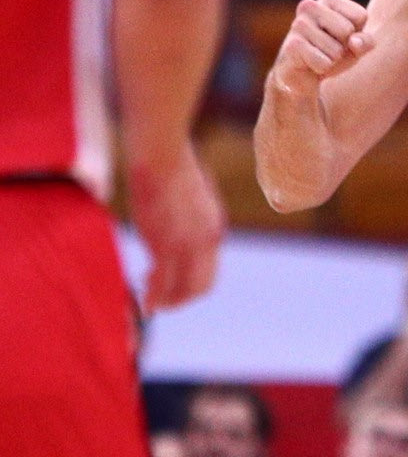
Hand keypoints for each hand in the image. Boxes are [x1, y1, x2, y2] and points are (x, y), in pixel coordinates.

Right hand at [129, 144, 225, 313]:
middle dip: (180, 300)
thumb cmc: (170, 168)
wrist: (160, 155)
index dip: (191, 286)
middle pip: (200, 287)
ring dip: (164, 302)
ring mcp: (187, 244)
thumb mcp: (190, 197)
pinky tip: (143, 297)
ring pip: (181, 290)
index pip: (209, 272)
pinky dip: (152, 296)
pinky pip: (161, 282)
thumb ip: (190, 218)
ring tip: (149, 303)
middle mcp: (206, 240)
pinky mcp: (165, 243)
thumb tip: (178, 224)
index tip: (172, 285)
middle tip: (159, 302)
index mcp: (214, 228)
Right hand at [273, 0, 374, 92]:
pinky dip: (322, 69)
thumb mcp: (357, 45)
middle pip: (347, 31)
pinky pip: (324, 63)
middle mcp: (310, 6)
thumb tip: (354, 42)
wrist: (303, 74)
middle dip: (344, 47)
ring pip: (336, 50)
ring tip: (319, 55)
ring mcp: (298, 24)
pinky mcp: (292, 45)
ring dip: (332, 60)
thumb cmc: (334, 52)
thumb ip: (366, 41)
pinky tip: (310, 64)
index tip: (342, 37)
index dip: (357, 34)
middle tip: (329, 48)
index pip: (360, 16)